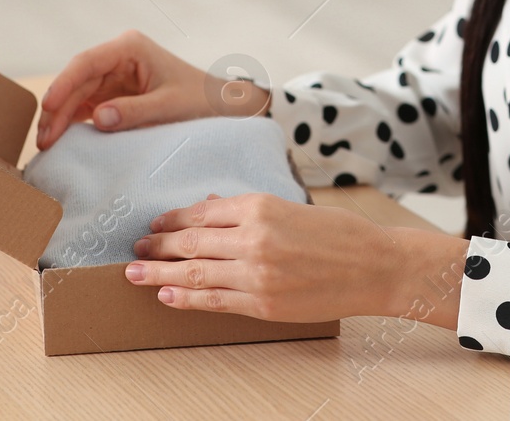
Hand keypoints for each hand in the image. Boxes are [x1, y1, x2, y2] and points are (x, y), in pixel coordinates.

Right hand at [36, 29, 270, 148]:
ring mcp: (112, 76)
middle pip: (76, 81)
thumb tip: (99, 118)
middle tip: (43, 140)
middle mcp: (117, 58)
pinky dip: (71, 124)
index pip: (87, 62)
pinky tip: (59, 142)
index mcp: (130, 48)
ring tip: (45, 145)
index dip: (64, 83)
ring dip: (60, 119)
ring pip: (76, 95)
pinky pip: (85, 108)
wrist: (221, 107)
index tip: (49, 106)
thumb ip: (135, 111)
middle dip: (57, 109)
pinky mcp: (112, 95)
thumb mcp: (170, 107)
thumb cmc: (201, 101)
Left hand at [124, 192, 468, 323]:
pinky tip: (167, 295)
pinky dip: (187, 297)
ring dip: (160, 273)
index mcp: (261, 206)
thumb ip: (248, 208)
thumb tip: (210, 207)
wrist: (374, 265)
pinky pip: (215, 300)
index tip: (156, 222)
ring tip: (135, 273)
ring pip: (195, 272)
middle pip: (191, 242)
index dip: (172, 219)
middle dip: (158, 245)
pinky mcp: (264, 302)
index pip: (202, 212)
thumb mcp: (292, 207)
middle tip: (137, 247)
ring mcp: (257, 273)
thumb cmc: (339, 233)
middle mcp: (254, 237)